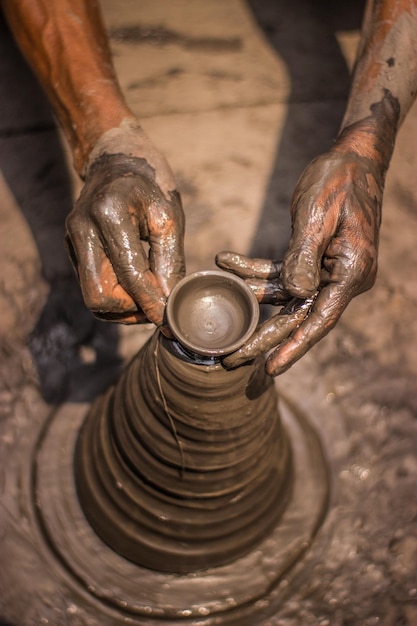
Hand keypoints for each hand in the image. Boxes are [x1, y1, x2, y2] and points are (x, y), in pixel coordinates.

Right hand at [65, 126, 184, 327]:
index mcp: (110, 214)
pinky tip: (134, 287)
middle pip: (99, 296)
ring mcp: (72, 239)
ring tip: (147, 298)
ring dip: (121, 308)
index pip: (130, 275)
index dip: (151, 303)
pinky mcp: (72, 247)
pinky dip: (114, 296)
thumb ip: (169, 263)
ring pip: (92, 297)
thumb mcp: (169, 219)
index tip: (169, 320)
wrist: (116, 161)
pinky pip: (90, 286)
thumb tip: (166, 303)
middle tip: (155, 306)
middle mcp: (83, 228)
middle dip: (130, 310)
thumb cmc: (150, 187)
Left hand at [217, 129, 385, 375]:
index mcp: (351, 271)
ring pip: (287, 297)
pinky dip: (256, 270)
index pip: (320, 318)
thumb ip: (303, 256)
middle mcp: (342, 277)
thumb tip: (293, 294)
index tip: (269, 368)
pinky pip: (282, 272)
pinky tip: (227, 262)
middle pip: (299, 316)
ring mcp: (328, 270)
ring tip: (222, 316)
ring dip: (253, 300)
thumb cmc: (338, 181)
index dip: (294, 346)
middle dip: (264, 337)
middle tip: (232, 360)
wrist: (351, 158)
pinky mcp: (314, 259)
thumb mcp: (316, 214)